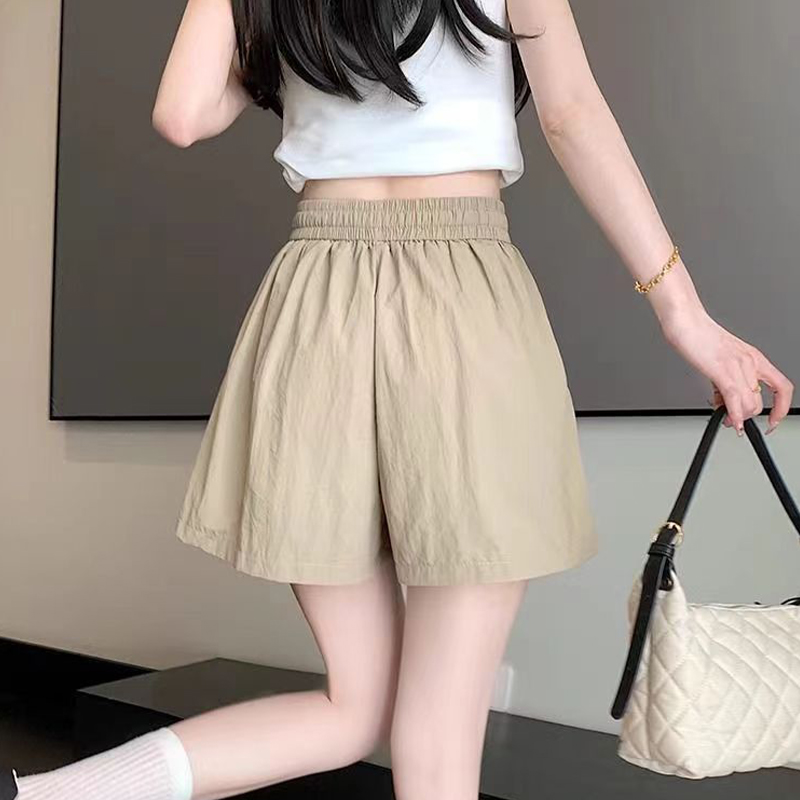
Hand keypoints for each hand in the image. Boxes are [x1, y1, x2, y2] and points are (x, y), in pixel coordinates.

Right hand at [659, 306, 793, 434]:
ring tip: (723, 416)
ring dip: (737, 418)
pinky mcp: (722, 370)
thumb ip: (727, 380)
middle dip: (746, 416)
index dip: (781, 408)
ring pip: (749, 404)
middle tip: (732, 419)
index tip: (772, 421)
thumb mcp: (721, 360)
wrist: (686, 322)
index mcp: (754, 358)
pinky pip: (734, 399)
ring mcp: (738, 366)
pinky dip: (734, 415)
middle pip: (759, 402)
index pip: (782, 388)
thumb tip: (725, 401)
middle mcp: (751, 362)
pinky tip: (730, 422)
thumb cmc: (700, 337)